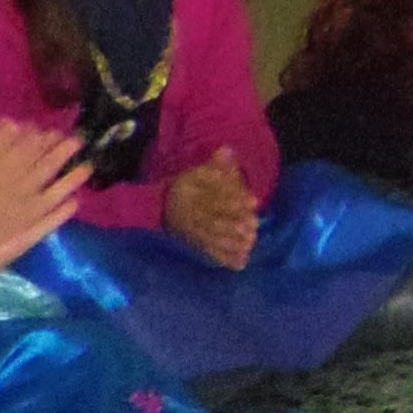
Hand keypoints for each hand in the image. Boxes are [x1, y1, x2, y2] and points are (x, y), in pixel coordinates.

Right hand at [164, 147, 260, 270]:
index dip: (233, 198)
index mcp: (188, 193)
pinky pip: (208, 254)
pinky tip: (240, 264)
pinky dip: (223, 259)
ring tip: (250, 244)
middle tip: (254, 226)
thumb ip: (214, 165)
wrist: (159, 208)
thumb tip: (227, 148)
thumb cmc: (186, 187)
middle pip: (213, 220)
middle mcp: (189, 215)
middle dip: (234, 224)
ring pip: (211, 239)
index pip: (213, 196)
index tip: (254, 201)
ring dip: (231, 243)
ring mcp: (191, 233)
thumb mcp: (197, 173)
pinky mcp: (193, 246)